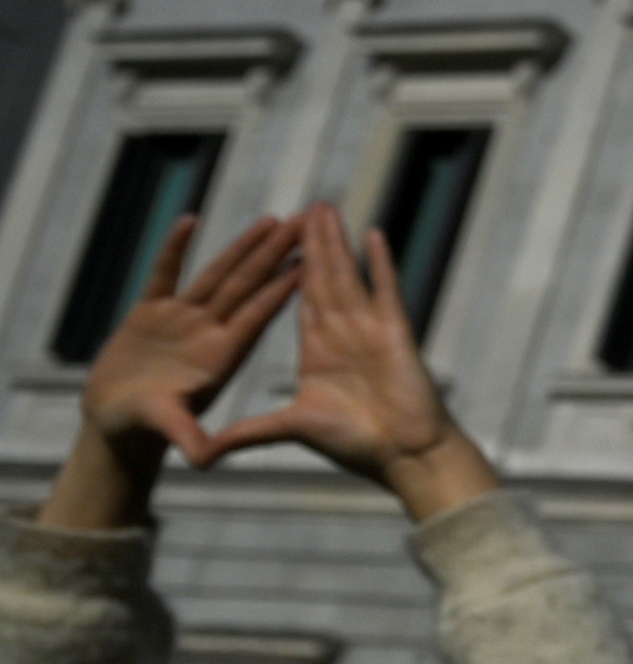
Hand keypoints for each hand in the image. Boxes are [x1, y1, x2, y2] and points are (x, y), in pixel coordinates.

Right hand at [46, 210, 307, 526]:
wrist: (116, 422)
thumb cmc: (146, 428)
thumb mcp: (169, 429)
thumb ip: (186, 436)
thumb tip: (203, 459)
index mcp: (221, 355)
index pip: (260, 314)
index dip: (285, 286)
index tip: (315, 259)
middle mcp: (208, 332)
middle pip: (248, 285)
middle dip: (278, 254)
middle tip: (311, 223)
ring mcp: (181, 319)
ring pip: (217, 274)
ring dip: (244, 247)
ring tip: (273, 219)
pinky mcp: (149, 313)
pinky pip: (164, 274)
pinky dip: (174, 250)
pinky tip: (190, 220)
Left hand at [190, 211, 495, 519]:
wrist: (403, 454)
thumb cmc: (355, 445)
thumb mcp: (289, 430)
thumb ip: (246, 433)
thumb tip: (199, 455)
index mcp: (316, 353)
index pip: (295, 302)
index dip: (282, 272)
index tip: (274, 244)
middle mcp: (341, 334)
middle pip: (321, 279)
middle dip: (309, 244)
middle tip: (302, 209)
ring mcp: (369, 329)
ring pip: (347, 275)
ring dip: (335, 242)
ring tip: (324, 208)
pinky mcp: (394, 330)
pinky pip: (385, 288)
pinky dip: (380, 262)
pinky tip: (372, 234)